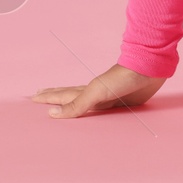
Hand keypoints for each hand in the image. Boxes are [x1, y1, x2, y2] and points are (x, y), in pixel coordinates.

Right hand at [30, 63, 165, 118]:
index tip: (33, 96)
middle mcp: (95, 93)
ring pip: (84, 101)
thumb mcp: (96, 92)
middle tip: (40, 94)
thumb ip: (76, 104)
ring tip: (62, 102)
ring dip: (71, 101)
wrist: (149, 69)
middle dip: (54, 95)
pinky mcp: (123, 101)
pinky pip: (102, 107)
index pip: (62, 96)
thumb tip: (51, 113)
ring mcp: (108, 96)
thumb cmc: (122, 78)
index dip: (48, 97)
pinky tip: (96, 108)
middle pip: (70, 94)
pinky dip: (92, 108)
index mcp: (86, 91)